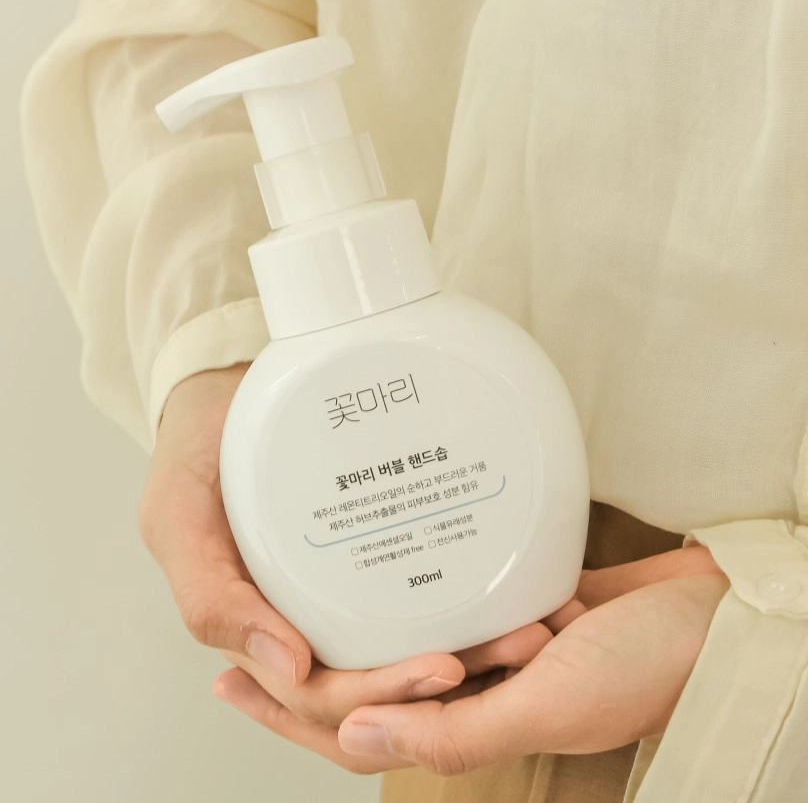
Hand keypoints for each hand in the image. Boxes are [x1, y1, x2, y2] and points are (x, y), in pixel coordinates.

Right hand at [139, 364, 547, 765]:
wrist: (226, 387)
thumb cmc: (197, 450)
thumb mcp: (176, 519)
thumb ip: (210, 594)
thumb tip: (287, 668)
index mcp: (261, 628)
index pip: (324, 695)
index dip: (381, 695)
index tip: (443, 669)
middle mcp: (305, 617)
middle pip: (380, 682)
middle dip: (448, 675)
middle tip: (517, 643)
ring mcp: (338, 584)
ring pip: (405, 645)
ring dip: (468, 649)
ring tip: (528, 628)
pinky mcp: (368, 546)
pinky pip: (415, 586)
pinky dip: (460, 600)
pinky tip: (503, 590)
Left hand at [213, 545, 727, 774]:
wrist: (708, 622)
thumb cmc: (645, 672)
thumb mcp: (545, 707)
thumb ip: (451, 733)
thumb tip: (350, 736)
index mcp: (473, 729)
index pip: (358, 729)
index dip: (290, 711)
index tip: (232, 679)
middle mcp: (473, 693)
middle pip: (370, 683)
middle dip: (315, 660)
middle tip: (255, 625)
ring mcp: (492, 650)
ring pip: (408, 640)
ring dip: (368, 622)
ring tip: (308, 587)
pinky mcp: (514, 605)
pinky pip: (453, 600)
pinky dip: (421, 586)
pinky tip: (392, 557)